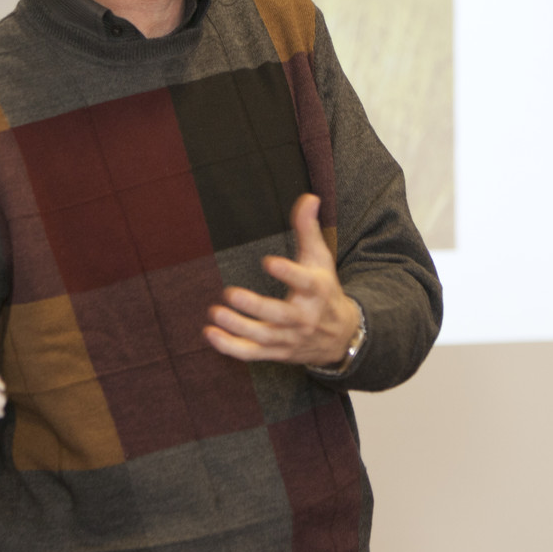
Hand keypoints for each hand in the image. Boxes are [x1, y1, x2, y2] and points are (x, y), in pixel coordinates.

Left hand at [204, 193, 360, 366]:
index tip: (268, 262)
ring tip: (214, 312)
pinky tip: (211, 333)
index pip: (306, 283)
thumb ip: (309, 229)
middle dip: (255, 307)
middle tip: (228, 292)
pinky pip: (253, 354)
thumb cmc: (325, 290)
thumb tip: (309, 197)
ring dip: (237, 326)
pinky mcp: (278, 353)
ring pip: (262, 337)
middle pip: (280, 316)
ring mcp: (290, 339)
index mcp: (317, 291)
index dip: (288, 273)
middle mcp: (304, 318)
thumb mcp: (321, 259)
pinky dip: (231, 348)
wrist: (342, 337)